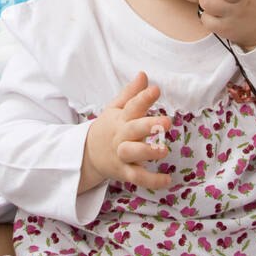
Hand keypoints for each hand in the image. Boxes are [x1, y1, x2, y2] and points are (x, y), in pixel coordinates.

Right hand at [82, 72, 172, 192]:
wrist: (87, 155)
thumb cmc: (109, 128)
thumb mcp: (116, 109)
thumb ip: (131, 93)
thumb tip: (144, 74)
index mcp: (121, 118)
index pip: (132, 106)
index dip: (143, 98)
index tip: (155, 89)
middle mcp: (121, 136)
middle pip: (133, 130)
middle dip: (148, 126)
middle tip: (166, 123)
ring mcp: (122, 155)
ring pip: (133, 154)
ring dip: (147, 152)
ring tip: (164, 150)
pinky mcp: (124, 172)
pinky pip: (137, 178)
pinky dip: (152, 181)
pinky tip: (168, 180)